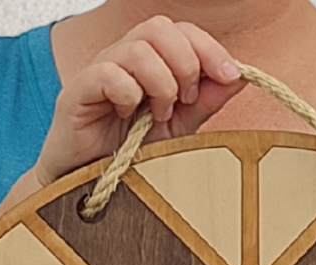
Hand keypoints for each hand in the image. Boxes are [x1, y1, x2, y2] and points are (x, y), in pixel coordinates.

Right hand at [35, 16, 245, 187]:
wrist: (87, 186)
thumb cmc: (127, 155)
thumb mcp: (177, 129)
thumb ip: (204, 103)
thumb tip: (239, 76)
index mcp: (148, 61)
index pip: (181, 31)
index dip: (208, 47)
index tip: (229, 74)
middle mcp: (123, 58)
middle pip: (159, 28)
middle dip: (186, 63)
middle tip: (186, 101)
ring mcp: (98, 71)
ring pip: (137, 48)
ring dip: (160, 82)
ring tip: (158, 115)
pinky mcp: (77, 92)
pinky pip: (107, 73)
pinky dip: (128, 93)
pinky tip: (129, 116)